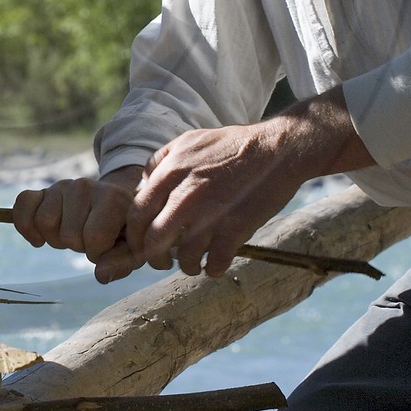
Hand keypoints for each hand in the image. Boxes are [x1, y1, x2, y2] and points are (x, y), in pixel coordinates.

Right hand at [13, 165, 142, 282]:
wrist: (115, 205)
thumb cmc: (124, 232)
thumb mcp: (133, 250)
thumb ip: (121, 264)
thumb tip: (100, 275)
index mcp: (114, 198)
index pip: (94, 238)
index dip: (98, 253)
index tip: (107, 246)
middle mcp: (87, 186)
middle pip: (68, 234)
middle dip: (77, 246)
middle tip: (87, 239)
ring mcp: (64, 186)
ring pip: (44, 222)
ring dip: (54, 239)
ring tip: (70, 233)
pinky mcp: (44, 190)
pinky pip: (23, 204)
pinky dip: (25, 225)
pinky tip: (38, 237)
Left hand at [128, 88, 372, 278]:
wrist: (276, 149)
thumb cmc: (231, 145)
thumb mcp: (188, 141)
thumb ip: (161, 161)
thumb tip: (141, 185)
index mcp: (171, 172)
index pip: (136, 213)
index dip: (134, 235)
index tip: (141, 243)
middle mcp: (186, 194)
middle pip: (154, 241)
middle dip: (153, 258)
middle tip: (160, 262)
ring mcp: (210, 214)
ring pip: (184, 257)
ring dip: (185, 267)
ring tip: (192, 264)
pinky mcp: (235, 229)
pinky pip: (214, 264)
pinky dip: (212, 270)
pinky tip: (214, 266)